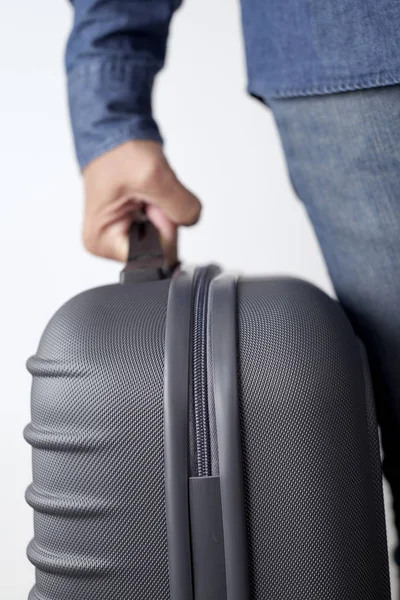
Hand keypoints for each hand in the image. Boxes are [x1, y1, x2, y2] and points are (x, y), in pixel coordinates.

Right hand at [82, 140, 200, 262]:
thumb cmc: (119, 151)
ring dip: (165, 212)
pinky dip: (165, 209)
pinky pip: (163, 227)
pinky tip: (149, 195)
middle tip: (149, 195)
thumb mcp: (154, 176)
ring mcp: (123, 235)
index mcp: (102, 241)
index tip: (152, 205)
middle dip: (165, 219)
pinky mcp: (134, 226)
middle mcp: (109, 243)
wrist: (116, 132)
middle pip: (159, 249)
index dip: (163, 229)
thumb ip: (181, 207)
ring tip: (147, 191)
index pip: (152, 255)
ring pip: (165, 238)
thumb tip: (192, 221)